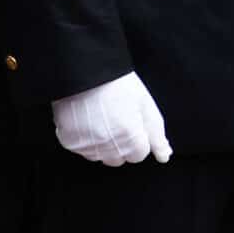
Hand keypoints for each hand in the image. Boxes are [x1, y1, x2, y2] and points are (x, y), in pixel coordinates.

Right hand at [52, 71, 171, 166]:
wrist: (85, 74)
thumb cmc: (118, 85)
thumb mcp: (146, 106)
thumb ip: (156, 135)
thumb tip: (164, 156)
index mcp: (130, 137)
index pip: (139, 155)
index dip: (138, 140)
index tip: (133, 125)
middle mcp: (107, 145)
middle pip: (119, 159)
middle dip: (122, 145)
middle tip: (117, 122)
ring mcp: (86, 145)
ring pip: (100, 157)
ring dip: (103, 145)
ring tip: (102, 120)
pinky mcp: (69, 141)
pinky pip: (82, 150)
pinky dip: (86, 140)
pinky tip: (88, 122)